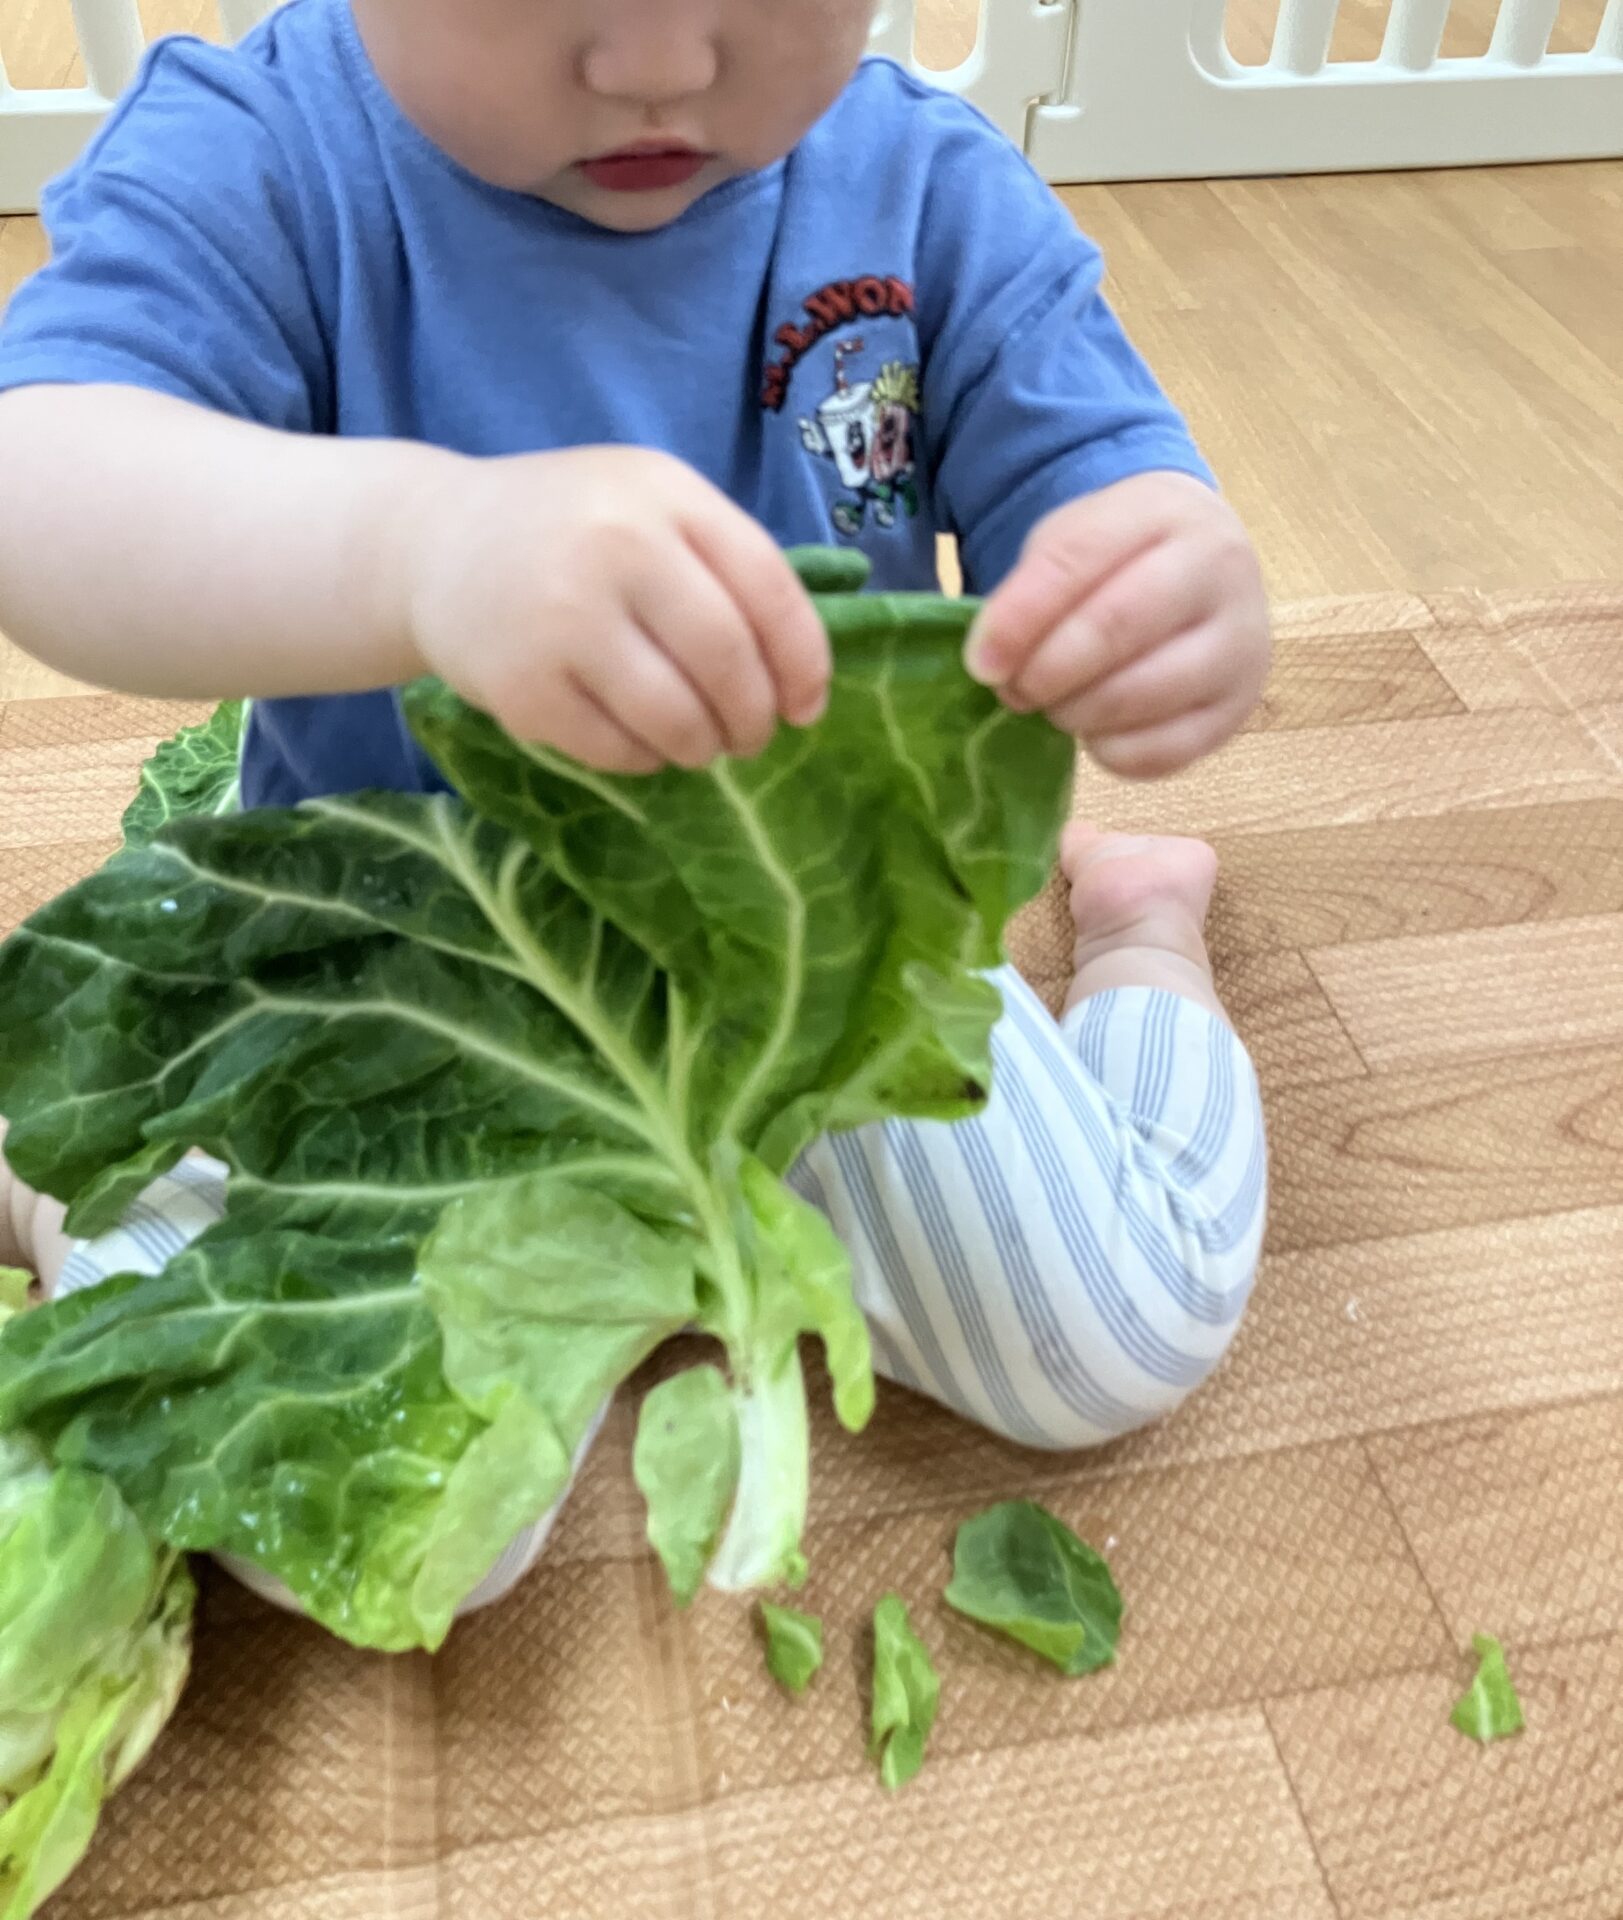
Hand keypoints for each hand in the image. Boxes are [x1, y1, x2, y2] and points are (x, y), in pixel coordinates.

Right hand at [405, 447, 829, 773]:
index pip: (769, 588)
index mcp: (665, 495)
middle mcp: (616, 546)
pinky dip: (647, 759)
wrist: (435, 543)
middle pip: (726, 658)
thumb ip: (723, 564)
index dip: (803, 661)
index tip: (806, 706)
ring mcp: (562, 617)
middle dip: (754, 716)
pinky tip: (643, 743)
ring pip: (676, 716)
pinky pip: (616, 749)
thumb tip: (800, 680)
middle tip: (751, 737)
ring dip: (703, 746)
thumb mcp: (649, 505)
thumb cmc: (570, 531)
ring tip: (700, 745)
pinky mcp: (521, 685)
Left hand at [965, 472, 1270, 778]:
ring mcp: (1239, 642)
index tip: (982, 661)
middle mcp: (1217, 570)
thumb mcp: (1070, 542)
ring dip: (1075, 712)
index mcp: (1162, 512)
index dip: (1018, 618)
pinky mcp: (1238, 707)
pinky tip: (1096, 730)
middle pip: (1114, 626)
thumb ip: (1029, 592)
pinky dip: (1110, 751)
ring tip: (1055, 705)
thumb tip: (991, 663)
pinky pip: (1162, 749)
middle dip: (1046, 670)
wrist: (1206, 564)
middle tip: (1015, 691)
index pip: (1077, 559)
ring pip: (1141, 694)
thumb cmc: (1120, 557)